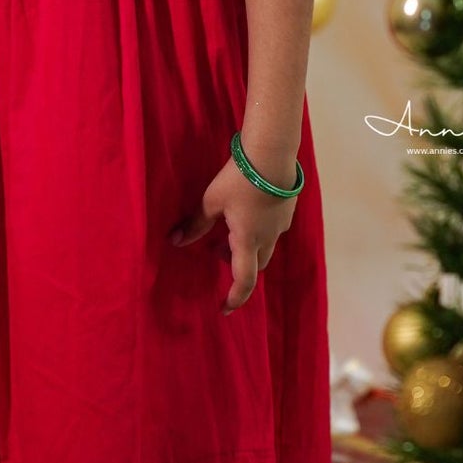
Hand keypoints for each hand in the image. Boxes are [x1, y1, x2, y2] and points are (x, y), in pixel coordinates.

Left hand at [169, 154, 298, 313]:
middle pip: (256, 265)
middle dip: (239, 267)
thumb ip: (196, 223)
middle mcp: (268, 238)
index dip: (235, 298)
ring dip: (248, 248)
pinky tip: (248, 210)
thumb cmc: (239, 179)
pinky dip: (258, 231)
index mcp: (248, 241)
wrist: (272, 154)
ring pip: (266, 247)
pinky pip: (272, 230)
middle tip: (219, 254)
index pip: (244, 281)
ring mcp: (281, 224)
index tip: (224, 308)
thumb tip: (175, 241)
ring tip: (230, 229)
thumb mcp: (212, 201)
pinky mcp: (287, 210)